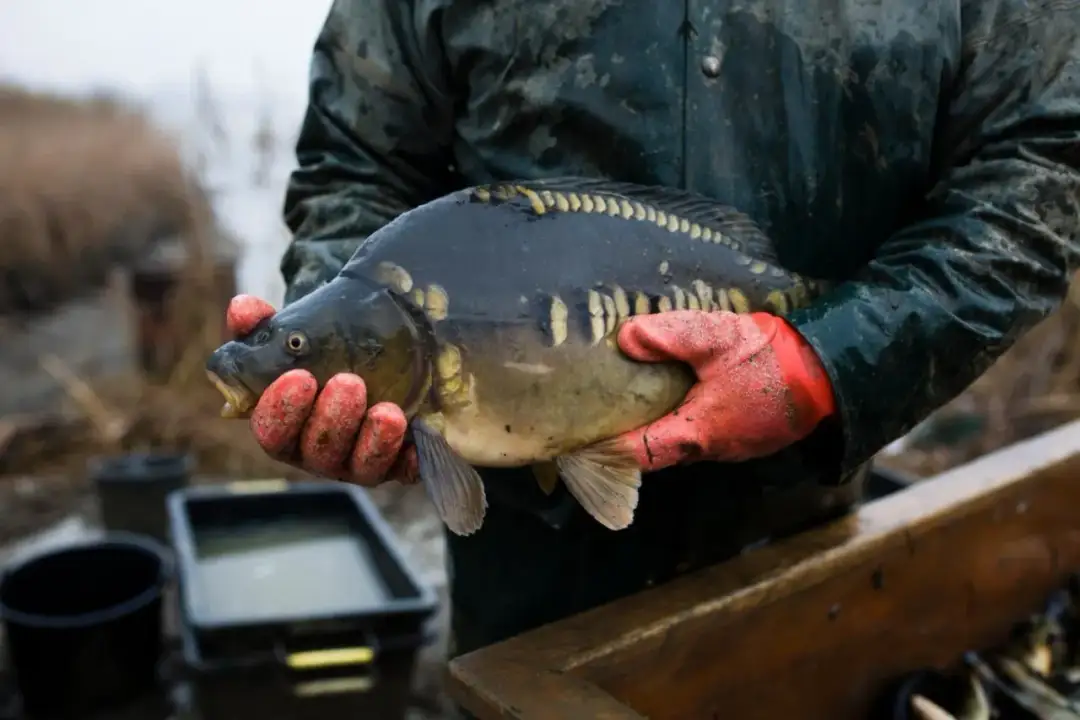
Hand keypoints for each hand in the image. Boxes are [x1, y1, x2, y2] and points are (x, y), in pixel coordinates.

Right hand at [225, 294, 418, 485]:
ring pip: (360, 466)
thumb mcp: (301, 334)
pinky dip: (409, 461)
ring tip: (386, 410)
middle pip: (317, 451)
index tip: (300, 376)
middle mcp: (321, 450)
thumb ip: (265, 326)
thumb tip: (242, 308)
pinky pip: (405, 472)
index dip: (282, 410)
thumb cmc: (332, 350)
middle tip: (348, 382)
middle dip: (330, 421)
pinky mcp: (402, 464)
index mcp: (288, 425)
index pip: (273, 431)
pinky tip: (416, 445)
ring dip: (371, 441)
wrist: (389, 353)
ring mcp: (361, 461)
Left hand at [611, 310, 835, 470]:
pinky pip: (702, 432)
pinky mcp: (745, 434)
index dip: (606, 449)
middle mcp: (711, 449)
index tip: (577, 438)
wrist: (830, 371)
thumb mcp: (714, 338)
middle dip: (626, 436)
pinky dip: (681, 418)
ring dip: (655, 426)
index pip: (638, 453)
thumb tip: (625, 340)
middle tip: (594, 414)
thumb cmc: (771, 358)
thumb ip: (668, 337)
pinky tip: (671, 394)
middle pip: (655, 451)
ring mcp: (731, 446)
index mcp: (697, 433)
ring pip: (679, 441)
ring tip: (625, 401)